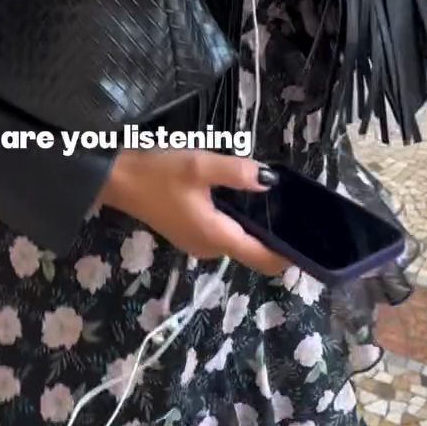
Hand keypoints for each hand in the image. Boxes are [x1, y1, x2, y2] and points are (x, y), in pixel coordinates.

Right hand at [101, 149, 287, 274]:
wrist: (115, 179)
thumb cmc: (157, 173)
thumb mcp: (199, 166)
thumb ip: (236, 172)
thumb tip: (269, 180)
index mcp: (216, 237)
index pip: (263, 259)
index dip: (288, 254)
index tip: (311, 239)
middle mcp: (209, 248)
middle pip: (253, 251)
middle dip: (274, 235)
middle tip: (294, 206)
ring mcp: (197, 242)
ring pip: (237, 240)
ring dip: (255, 225)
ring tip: (272, 197)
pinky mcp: (188, 232)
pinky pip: (223, 232)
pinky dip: (237, 220)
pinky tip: (241, 196)